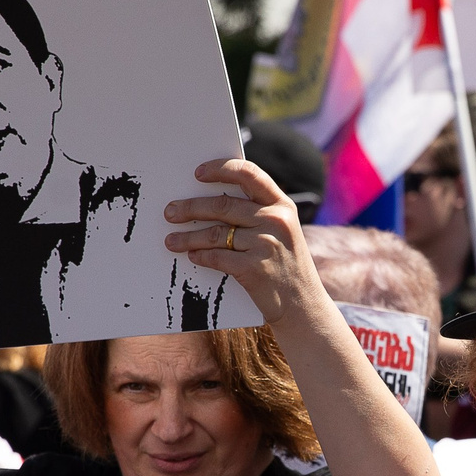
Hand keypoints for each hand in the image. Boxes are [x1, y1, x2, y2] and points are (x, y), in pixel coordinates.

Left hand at [163, 158, 320, 321]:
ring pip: (215, 233)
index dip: (221, 169)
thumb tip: (210, 204)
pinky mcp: (254, 269)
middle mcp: (275, 220)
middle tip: (171, 212)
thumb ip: (257, 215)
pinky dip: (201, 256)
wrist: (304, 307)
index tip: (198, 173)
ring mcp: (266, 244)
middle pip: (223, 205)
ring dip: (188, 237)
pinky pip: (217, 257)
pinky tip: (193, 256)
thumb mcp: (282, 233)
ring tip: (171, 241)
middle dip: (191, 208)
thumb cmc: (286, 267)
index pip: (249, 174)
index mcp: (282, 206)